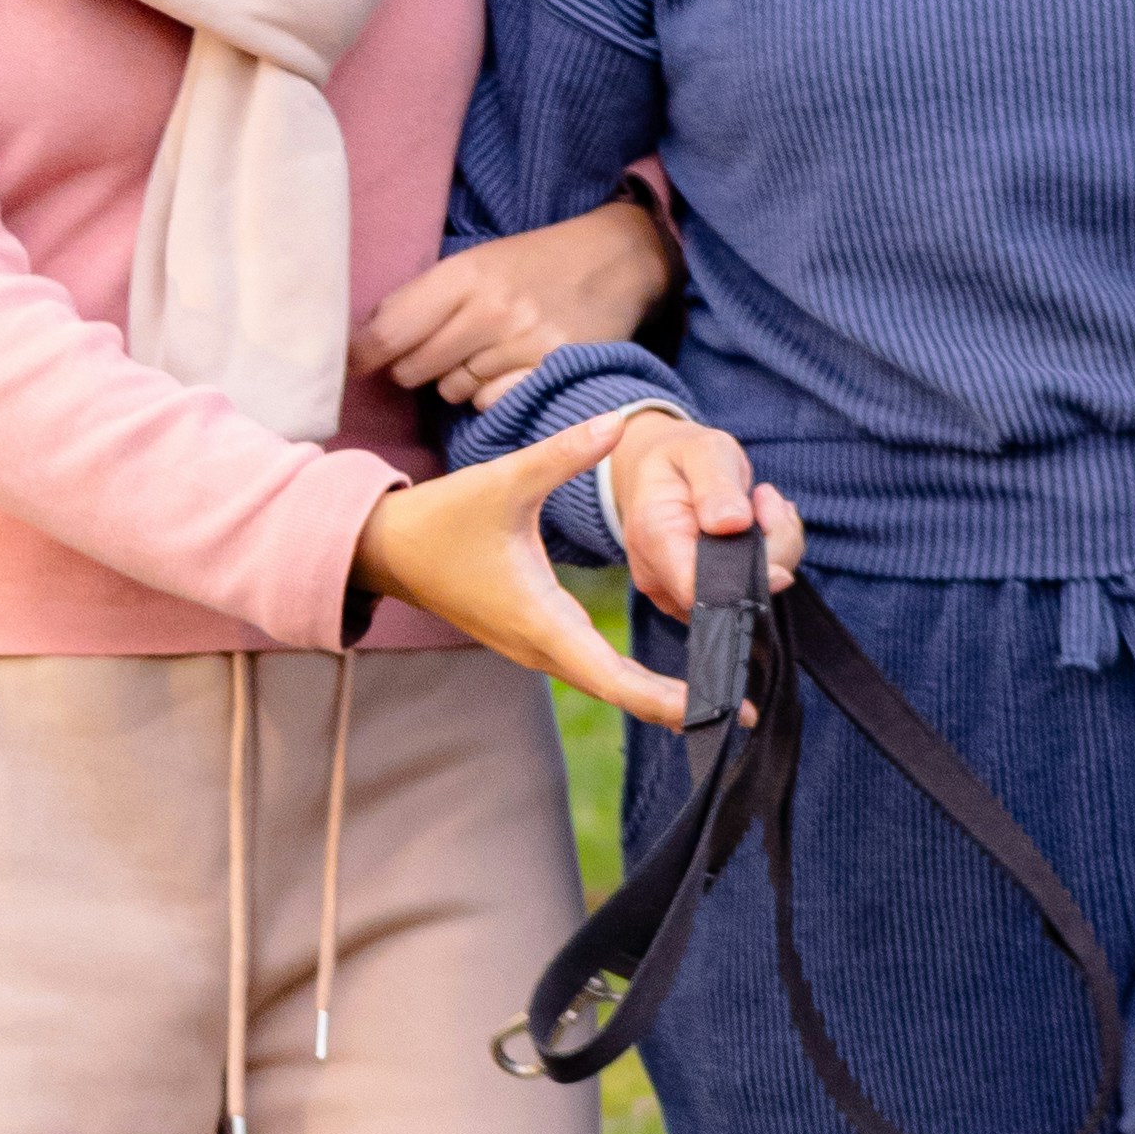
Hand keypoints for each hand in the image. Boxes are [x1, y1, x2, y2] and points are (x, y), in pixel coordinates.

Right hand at [354, 413, 731, 730]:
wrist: (390, 549)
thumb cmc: (443, 519)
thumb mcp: (505, 479)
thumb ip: (564, 453)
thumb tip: (616, 421)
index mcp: (542, 621)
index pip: (615, 678)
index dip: (668, 697)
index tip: (719, 706)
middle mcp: (542, 647)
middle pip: (621, 692)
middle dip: (680, 703)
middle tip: (744, 712)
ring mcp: (538, 648)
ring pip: (609, 684)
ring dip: (660, 694)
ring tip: (723, 694)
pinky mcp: (536, 639)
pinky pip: (594, 670)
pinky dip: (634, 678)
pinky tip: (674, 675)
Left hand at [358, 188, 672, 408]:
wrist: (616, 259)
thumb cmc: (534, 263)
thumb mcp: (476, 262)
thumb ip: (423, 298)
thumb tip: (364, 343)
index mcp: (463, 274)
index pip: (388, 331)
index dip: (360, 355)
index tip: (347, 366)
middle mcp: (491, 309)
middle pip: (413, 368)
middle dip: (413, 367)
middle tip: (436, 352)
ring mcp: (523, 343)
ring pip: (451, 391)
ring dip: (455, 382)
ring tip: (482, 355)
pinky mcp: (551, 371)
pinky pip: (491, 405)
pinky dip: (491, 396)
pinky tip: (508, 370)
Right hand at [605, 406, 802, 636]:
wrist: (654, 471)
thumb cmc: (679, 457)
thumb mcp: (701, 450)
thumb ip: (716, 484)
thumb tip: (733, 523)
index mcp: (653, 536)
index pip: (699, 588)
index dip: (748, 572)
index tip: (772, 520)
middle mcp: (658, 576)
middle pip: (731, 594)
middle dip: (770, 549)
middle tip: (767, 497)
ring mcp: (675, 593)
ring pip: (745, 596)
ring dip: (774, 551)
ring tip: (764, 504)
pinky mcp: (698, 597)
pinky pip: (745, 592)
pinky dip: (768, 558)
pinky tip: (760, 524)